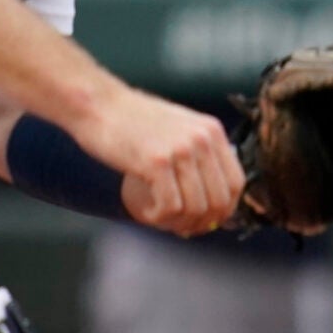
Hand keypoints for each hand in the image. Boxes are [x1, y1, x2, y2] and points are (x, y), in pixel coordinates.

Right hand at [70, 84, 243, 235]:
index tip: (207, 221)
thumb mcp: (178, 129)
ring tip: (161, 219)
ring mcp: (181, 150)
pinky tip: (148, 212)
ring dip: (179, 223)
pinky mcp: (156, 161)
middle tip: (182, 228)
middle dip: (202, 223)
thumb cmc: (132, 122)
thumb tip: (211, 207)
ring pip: (196, 208)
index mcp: (212, 131)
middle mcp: (202, 139)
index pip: (236, 184)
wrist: (96, 104)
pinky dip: (160, 218)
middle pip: (220, 201)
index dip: (225, 210)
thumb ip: (197, 158)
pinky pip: (171, 207)